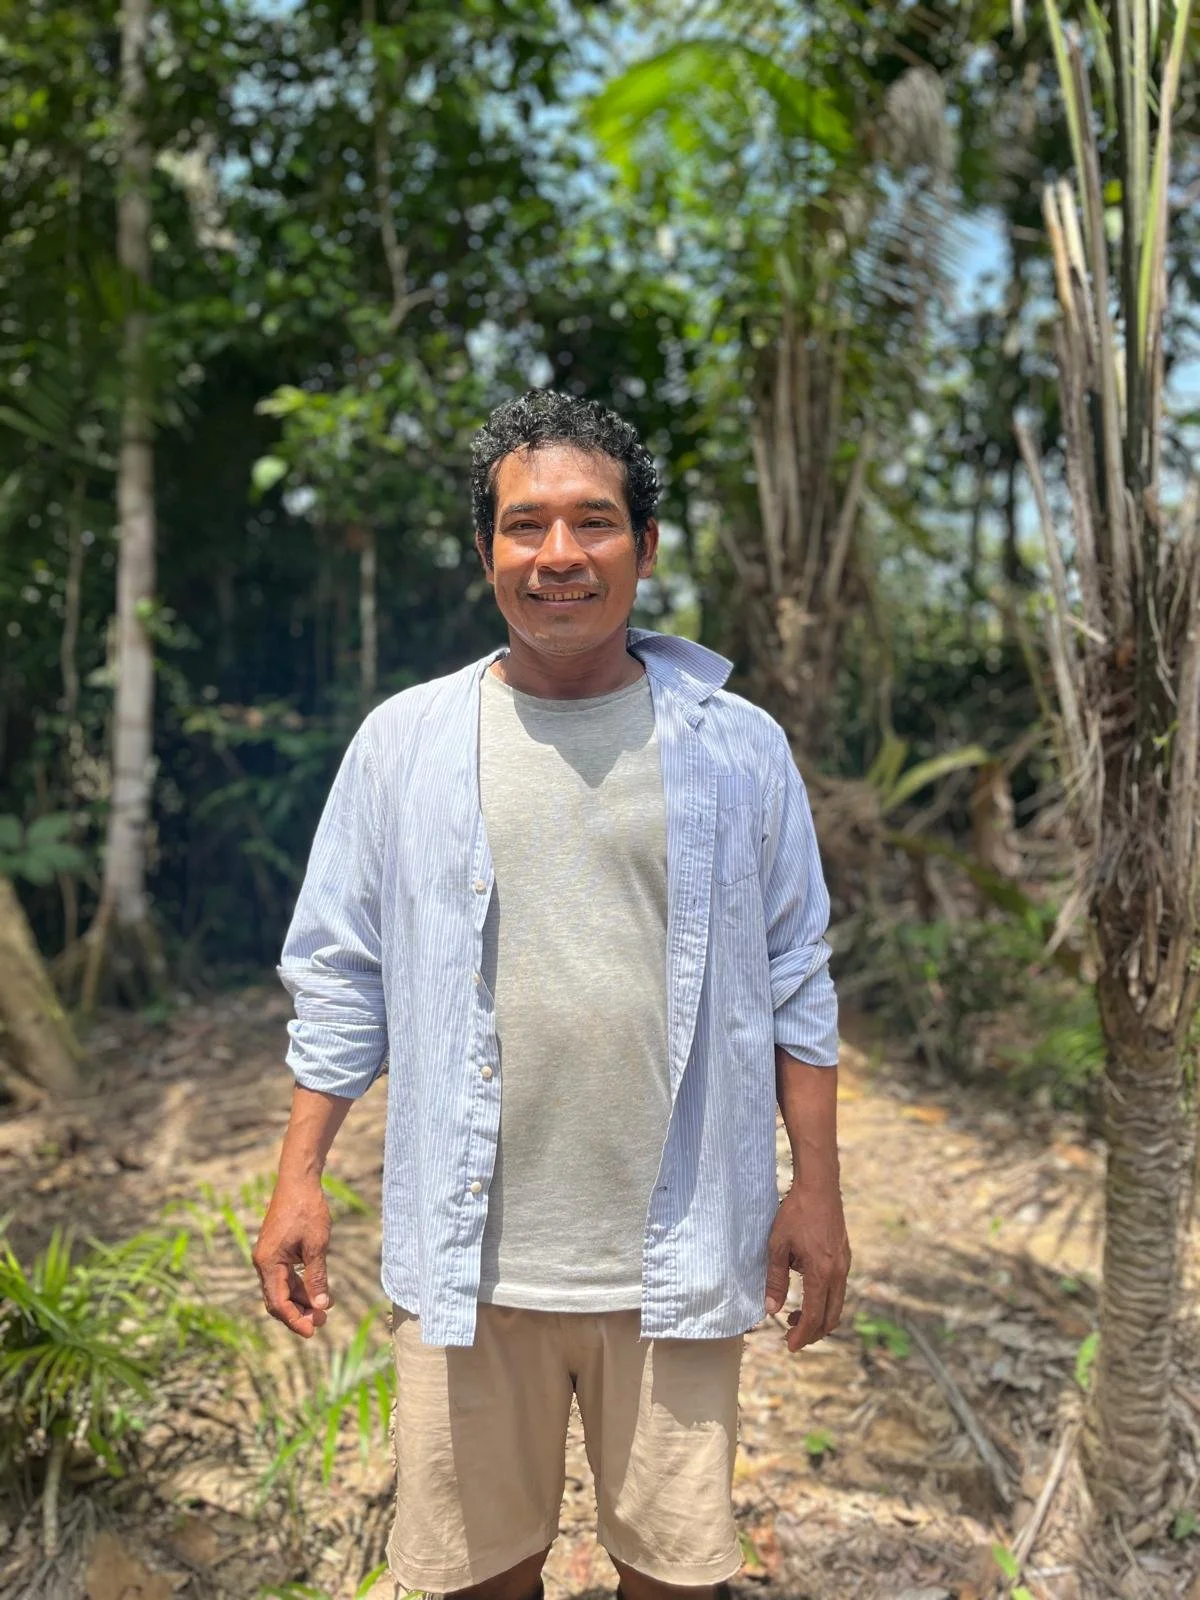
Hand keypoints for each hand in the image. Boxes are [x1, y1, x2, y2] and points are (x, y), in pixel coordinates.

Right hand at [252, 1177, 333, 1337]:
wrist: (299, 1181)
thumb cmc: (308, 1210)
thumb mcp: (317, 1245)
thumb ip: (317, 1277)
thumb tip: (320, 1306)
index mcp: (268, 1262)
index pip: (278, 1302)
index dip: (295, 1320)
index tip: (313, 1331)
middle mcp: (263, 1262)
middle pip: (277, 1299)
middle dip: (298, 1313)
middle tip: (322, 1323)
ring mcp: (268, 1256)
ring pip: (282, 1289)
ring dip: (301, 1301)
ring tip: (324, 1310)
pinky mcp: (276, 1251)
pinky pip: (285, 1276)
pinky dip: (300, 1286)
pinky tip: (318, 1292)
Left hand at [764, 1179, 850, 1352]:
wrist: (819, 1187)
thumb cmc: (796, 1214)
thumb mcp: (777, 1246)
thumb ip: (775, 1279)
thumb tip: (771, 1310)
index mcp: (822, 1273)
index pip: (814, 1316)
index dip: (802, 1335)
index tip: (790, 1346)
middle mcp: (839, 1273)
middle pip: (831, 1316)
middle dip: (813, 1332)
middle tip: (792, 1337)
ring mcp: (845, 1265)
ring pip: (837, 1304)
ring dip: (820, 1317)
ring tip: (796, 1318)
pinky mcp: (845, 1257)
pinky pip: (838, 1289)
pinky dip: (825, 1301)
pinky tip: (808, 1294)